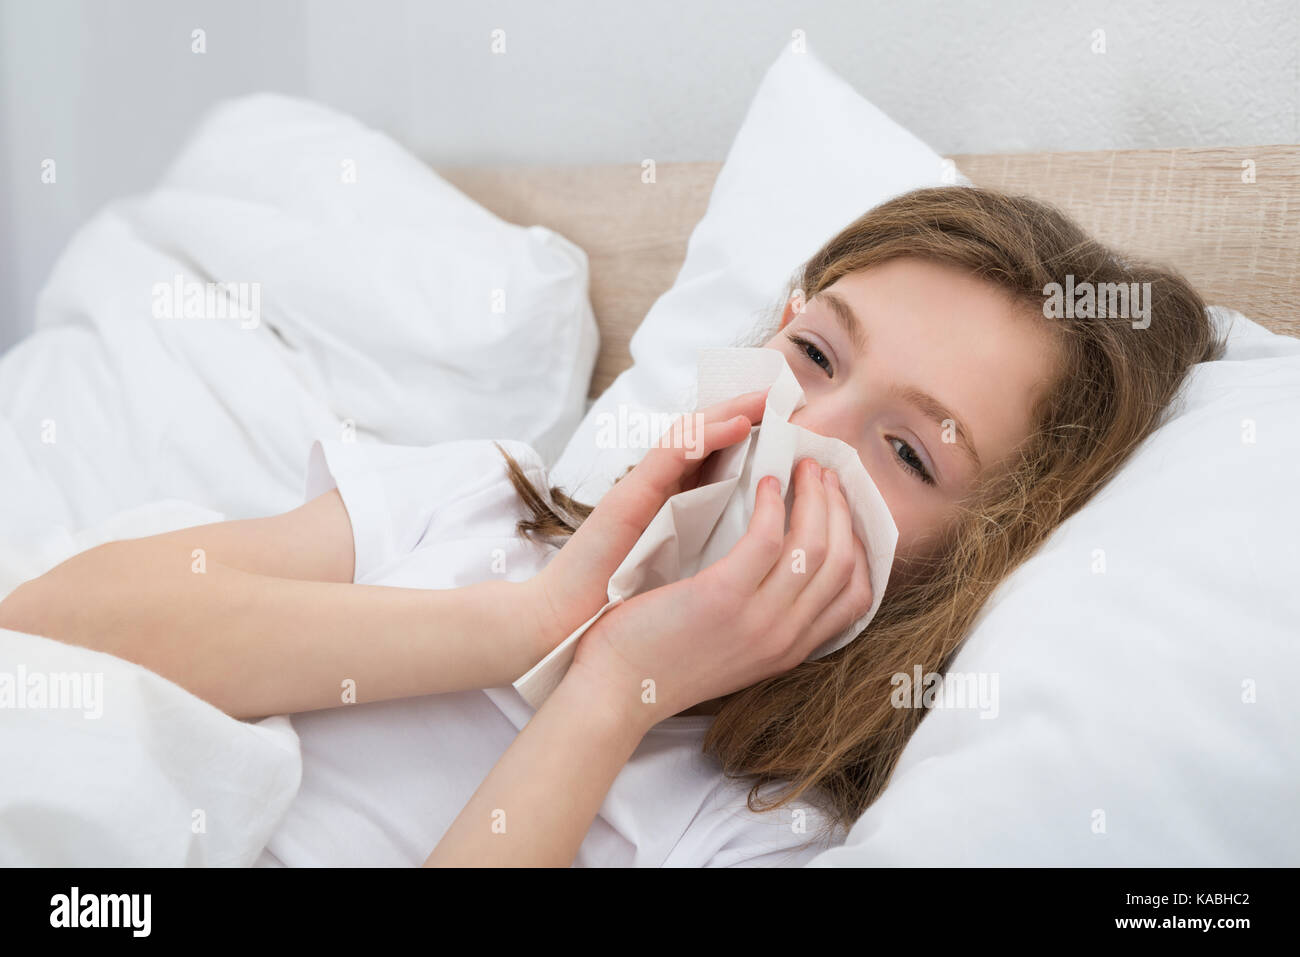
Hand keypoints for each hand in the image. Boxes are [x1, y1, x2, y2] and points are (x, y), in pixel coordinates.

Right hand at [525, 389, 769, 655]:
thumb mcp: (686, 582)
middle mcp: (659, 495)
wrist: (562, 631)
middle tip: (789, 397)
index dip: (757, 443)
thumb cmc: (619, 612)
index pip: (721, 464)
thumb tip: (769, 556)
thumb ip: (719, 557)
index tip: (796, 433)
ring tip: (767, 395)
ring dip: (730, 410)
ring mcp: (640, 492)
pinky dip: (705, 435)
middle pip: (710, 441)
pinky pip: (668, 455)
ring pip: (691, 436)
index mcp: (676, 512)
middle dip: (750, 414)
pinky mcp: (624, 500)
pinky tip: (738, 423)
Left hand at [567, 458, 873, 730]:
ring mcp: (758, 620)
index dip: (855, 543)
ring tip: (799, 467)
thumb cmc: (663, 662)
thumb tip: (784, 579)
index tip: (838, 510)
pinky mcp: (723, 597)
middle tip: (822, 473)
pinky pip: (768, 537)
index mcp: (790, 650)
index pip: (857, 595)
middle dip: (839, 508)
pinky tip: (762, 483)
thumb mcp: (733, 651)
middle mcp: (784, 637)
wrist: (616, 690)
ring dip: (814, 496)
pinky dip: (772, 502)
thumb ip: (764, 623)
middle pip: (842, 561)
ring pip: (814, 544)